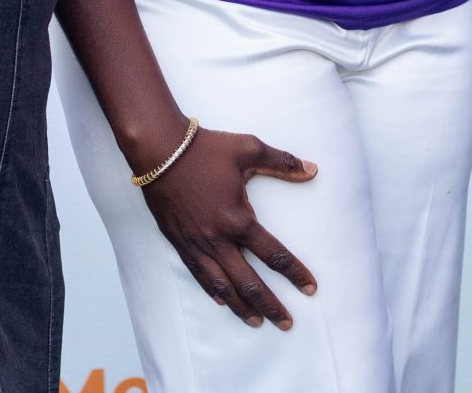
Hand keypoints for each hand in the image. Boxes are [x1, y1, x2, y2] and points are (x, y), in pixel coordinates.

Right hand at [136, 126, 318, 328]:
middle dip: (271, 306)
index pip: (275, 255)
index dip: (295, 274)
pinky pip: (199, 275)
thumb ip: (282, 162)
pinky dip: (213, 292)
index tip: (310, 288)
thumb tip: (313, 169)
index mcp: (238, 219)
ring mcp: (197, 244)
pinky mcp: (179, 242)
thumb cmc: (205, 148)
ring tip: (257, 322)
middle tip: (287, 323)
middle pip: (250, 283)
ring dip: (242, 307)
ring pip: (223, 287)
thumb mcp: (249, 149)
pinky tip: (223, 302)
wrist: (159, 149)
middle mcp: (218, 239)